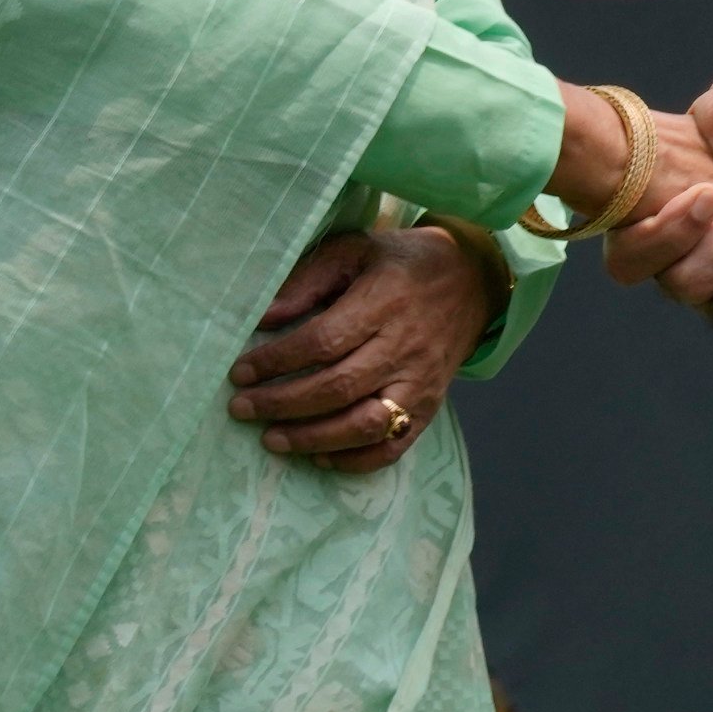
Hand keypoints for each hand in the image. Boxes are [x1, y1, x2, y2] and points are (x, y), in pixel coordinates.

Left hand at [225, 225, 500, 471]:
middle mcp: (406, 346)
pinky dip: (354, 460)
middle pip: (339, 387)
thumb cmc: (401, 264)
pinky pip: (392, 446)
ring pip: (364, 424)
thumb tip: (264, 318)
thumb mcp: (354, 250)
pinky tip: (319, 456)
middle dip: (282, 404)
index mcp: (386, 300)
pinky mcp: (429, 406)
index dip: (277, 361)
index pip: (324, 341)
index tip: (240, 372)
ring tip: (272, 439)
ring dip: (312, 439)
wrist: (472, 280)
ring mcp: (421, 382)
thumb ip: (308, 280)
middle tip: (241, 409)